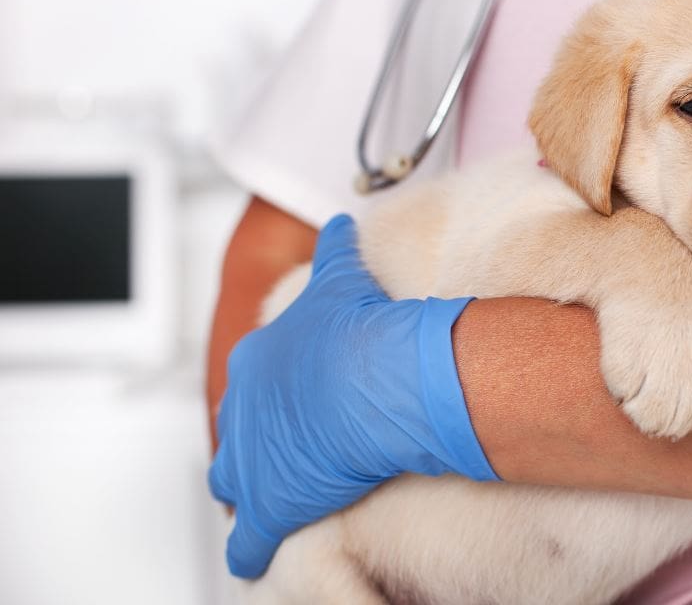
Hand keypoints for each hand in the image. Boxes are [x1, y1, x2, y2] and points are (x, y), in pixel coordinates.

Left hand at [208, 214, 497, 578]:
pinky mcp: (268, 505)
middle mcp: (243, 408)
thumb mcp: (341, 276)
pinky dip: (252, 551)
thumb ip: (335, 248)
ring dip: (248, 494)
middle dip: (254, 445)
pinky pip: (249, 540)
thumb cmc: (362, 330)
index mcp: (258, 359)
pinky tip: (255, 559)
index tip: (299, 402)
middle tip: (279, 455)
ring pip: (233, 483)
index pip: (254, 383)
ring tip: (268, 503)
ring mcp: (250, 459)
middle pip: (236, 433)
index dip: (278, 396)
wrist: (372, 373)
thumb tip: (338, 218)